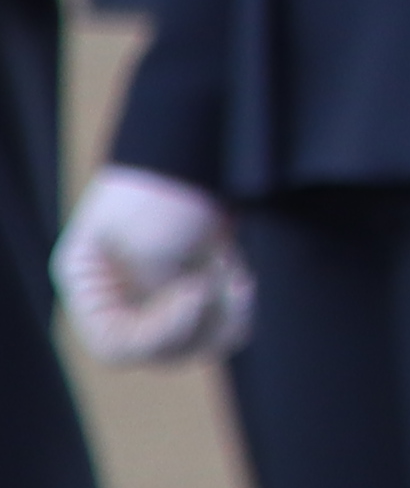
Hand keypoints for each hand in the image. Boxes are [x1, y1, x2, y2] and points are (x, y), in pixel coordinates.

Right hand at [55, 167, 248, 367]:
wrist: (205, 136)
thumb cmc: (166, 184)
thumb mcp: (148, 242)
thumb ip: (155, 294)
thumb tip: (189, 322)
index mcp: (90, 284)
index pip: (115, 346)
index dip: (158, 335)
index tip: (196, 291)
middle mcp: (120, 296)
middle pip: (158, 352)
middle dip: (198, 324)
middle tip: (220, 280)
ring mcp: (159, 292)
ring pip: (195, 344)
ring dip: (222, 318)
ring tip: (236, 278)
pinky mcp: (198, 283)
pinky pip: (219, 324)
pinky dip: (234, 310)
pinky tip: (241, 279)